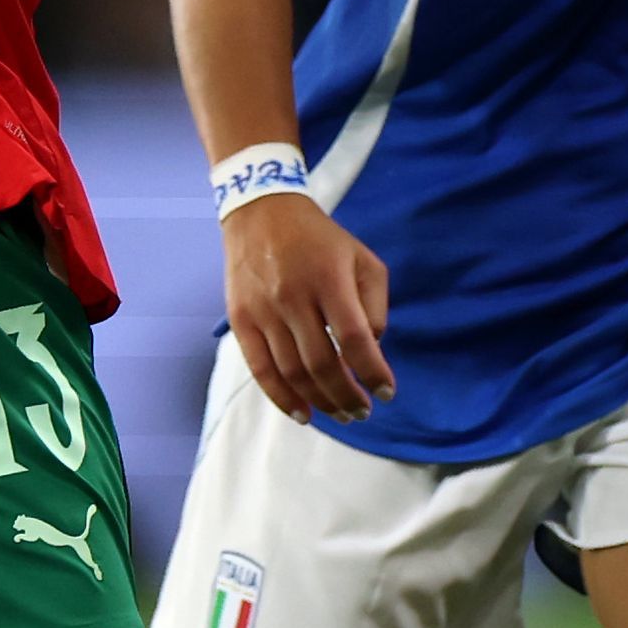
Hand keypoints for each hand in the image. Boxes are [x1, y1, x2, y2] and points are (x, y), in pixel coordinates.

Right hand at [223, 191, 391, 419]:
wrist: (261, 213)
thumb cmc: (320, 240)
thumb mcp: (362, 258)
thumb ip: (375, 303)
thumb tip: (371, 348)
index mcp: (330, 279)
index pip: (355, 338)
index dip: (373, 371)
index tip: (387, 393)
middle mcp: (294, 296)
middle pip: (323, 363)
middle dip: (347, 395)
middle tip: (363, 411)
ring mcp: (264, 310)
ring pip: (293, 372)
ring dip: (320, 401)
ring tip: (340, 414)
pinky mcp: (241, 319)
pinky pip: (260, 369)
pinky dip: (282, 398)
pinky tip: (302, 414)